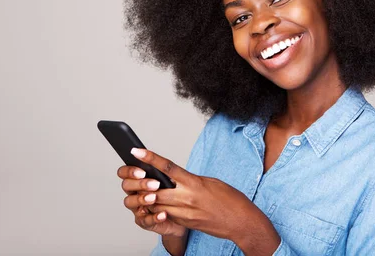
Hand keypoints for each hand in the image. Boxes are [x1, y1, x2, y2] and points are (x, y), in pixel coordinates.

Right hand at [117, 164, 187, 237]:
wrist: (182, 214)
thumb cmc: (173, 193)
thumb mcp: (169, 178)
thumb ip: (161, 170)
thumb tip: (158, 162)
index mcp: (137, 179)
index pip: (124, 172)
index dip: (130, 171)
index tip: (142, 171)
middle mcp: (134, 193)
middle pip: (126, 185)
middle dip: (139, 184)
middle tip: (155, 184)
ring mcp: (138, 208)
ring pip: (130, 202)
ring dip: (142, 199)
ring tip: (154, 198)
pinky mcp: (145, 222)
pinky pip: (146, 220)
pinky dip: (154, 217)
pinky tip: (163, 214)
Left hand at [129, 147, 258, 241]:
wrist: (240, 222)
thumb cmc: (230, 200)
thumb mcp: (211, 182)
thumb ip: (191, 180)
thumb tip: (178, 178)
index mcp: (194, 183)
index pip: (167, 168)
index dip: (150, 158)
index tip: (137, 151)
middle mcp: (187, 197)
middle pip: (154, 189)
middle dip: (142, 184)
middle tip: (134, 177)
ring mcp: (184, 213)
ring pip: (156, 204)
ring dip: (149, 198)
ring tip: (144, 191)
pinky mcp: (185, 223)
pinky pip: (166, 215)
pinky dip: (160, 209)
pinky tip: (159, 205)